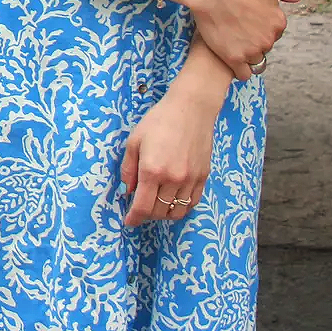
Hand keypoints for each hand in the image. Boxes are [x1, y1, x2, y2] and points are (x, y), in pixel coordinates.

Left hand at [120, 91, 219, 225]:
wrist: (191, 108)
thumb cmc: (159, 121)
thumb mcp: (134, 141)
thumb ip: (128, 169)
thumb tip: (128, 191)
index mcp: (152, 170)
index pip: (142, 207)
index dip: (134, 219)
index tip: (129, 221)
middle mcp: (172, 179)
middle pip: (158, 212)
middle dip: (146, 215)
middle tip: (140, 208)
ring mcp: (190, 180)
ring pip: (176, 212)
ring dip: (164, 214)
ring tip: (156, 205)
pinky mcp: (203, 177)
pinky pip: (192, 203)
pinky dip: (181, 208)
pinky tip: (173, 201)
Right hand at [187, 0, 299, 81]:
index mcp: (278, 21)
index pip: (275, 31)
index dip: (262, 26)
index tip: (248, 21)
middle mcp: (269, 38)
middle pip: (265, 46)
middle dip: (255, 40)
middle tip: (238, 29)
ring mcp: (252, 50)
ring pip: (256, 61)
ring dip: (247, 55)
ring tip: (233, 44)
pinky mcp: (234, 58)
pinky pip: (244, 74)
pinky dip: (240, 70)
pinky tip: (232, 60)